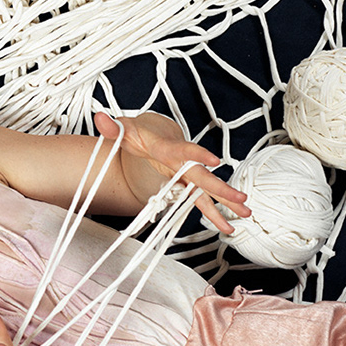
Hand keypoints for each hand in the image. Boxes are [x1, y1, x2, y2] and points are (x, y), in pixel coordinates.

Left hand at [94, 111, 246, 236]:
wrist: (153, 131)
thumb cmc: (139, 132)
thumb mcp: (123, 129)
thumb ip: (112, 127)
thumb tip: (100, 118)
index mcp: (168, 147)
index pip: (184, 150)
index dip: (198, 154)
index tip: (214, 160)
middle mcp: (183, 161)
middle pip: (203, 175)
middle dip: (222, 187)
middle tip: (241, 198)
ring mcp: (187, 174)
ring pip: (208, 190)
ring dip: (226, 202)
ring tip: (245, 214)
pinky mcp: (187, 184)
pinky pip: (201, 200)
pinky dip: (214, 212)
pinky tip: (228, 226)